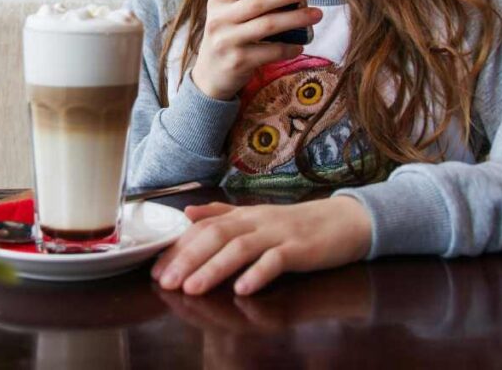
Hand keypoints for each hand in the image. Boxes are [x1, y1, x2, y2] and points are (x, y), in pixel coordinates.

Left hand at [151, 196, 371, 295]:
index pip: (204, 228)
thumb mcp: (256, 216)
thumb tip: (187, 213)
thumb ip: (222, 214)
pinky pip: (277, 261)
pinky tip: (243, 289)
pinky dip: (259, 274)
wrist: (345, 220)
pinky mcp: (301, 249)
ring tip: (193, 288)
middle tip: (166, 281)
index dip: (179, 246)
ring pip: (241, 248)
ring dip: (214, 269)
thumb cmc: (296, 224)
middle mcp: (257, 221)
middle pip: (216, 236)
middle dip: (188, 259)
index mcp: (243, 215)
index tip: (156, 267)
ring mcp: (279, 234)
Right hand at [191, 0, 321, 100]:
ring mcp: (228, 41)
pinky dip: (290, 48)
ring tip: (317, 14)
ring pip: (268, 26)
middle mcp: (219, 19)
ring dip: (296, 19)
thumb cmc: (227, 37)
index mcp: (216, 1)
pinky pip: (271, 51)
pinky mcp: (239, 61)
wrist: (209, 78)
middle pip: (258, 1)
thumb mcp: (226, 15)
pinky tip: (300, 45)